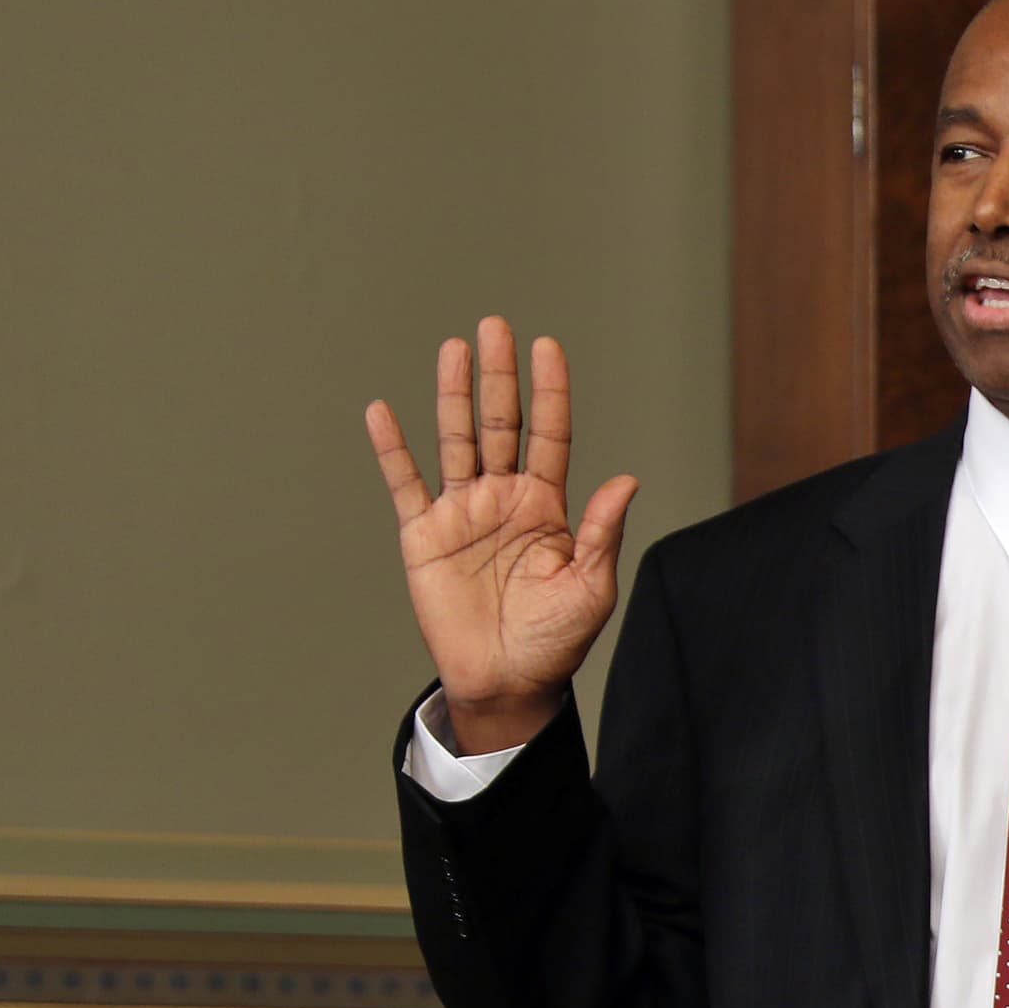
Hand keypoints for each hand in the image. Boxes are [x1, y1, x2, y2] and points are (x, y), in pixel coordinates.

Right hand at [365, 319, 637, 753]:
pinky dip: (392, 449)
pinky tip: (382, 411)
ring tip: (454, 349)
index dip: (550, 393)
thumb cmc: (555, 639)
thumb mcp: (590, 587)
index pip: (550, 436)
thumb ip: (600, 532)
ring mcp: (462, 512)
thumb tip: (626, 479)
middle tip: (497, 326)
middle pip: (500, 425)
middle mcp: (503, 499)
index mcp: (547, 507)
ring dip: (453, 395)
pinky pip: (405, 483)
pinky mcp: (424, 534)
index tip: (548, 347)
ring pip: (455, 441)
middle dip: (500, 378)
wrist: (507, 681)